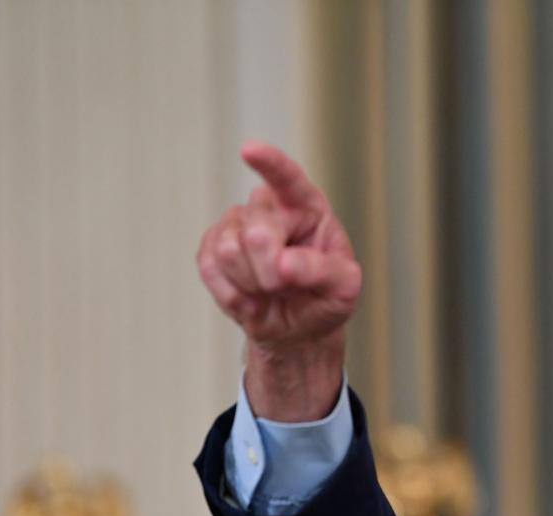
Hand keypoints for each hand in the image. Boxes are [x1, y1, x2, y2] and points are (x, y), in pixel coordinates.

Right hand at [197, 142, 359, 419]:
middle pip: (256, 231)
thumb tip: (284, 265)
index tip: (249, 151)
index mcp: (308, 208)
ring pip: (227, 249)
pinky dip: (231, 294)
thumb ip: (323, 272)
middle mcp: (270, 209)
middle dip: (269, 271)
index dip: (270, 164)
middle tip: (283, 287)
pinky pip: (209, 267)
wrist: (296, 328)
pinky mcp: (211, 247)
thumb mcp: (343, 288)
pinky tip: (249, 298)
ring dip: (250, 284)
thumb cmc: (324, 298)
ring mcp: (237, 225)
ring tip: (268, 292)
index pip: (289, 179)